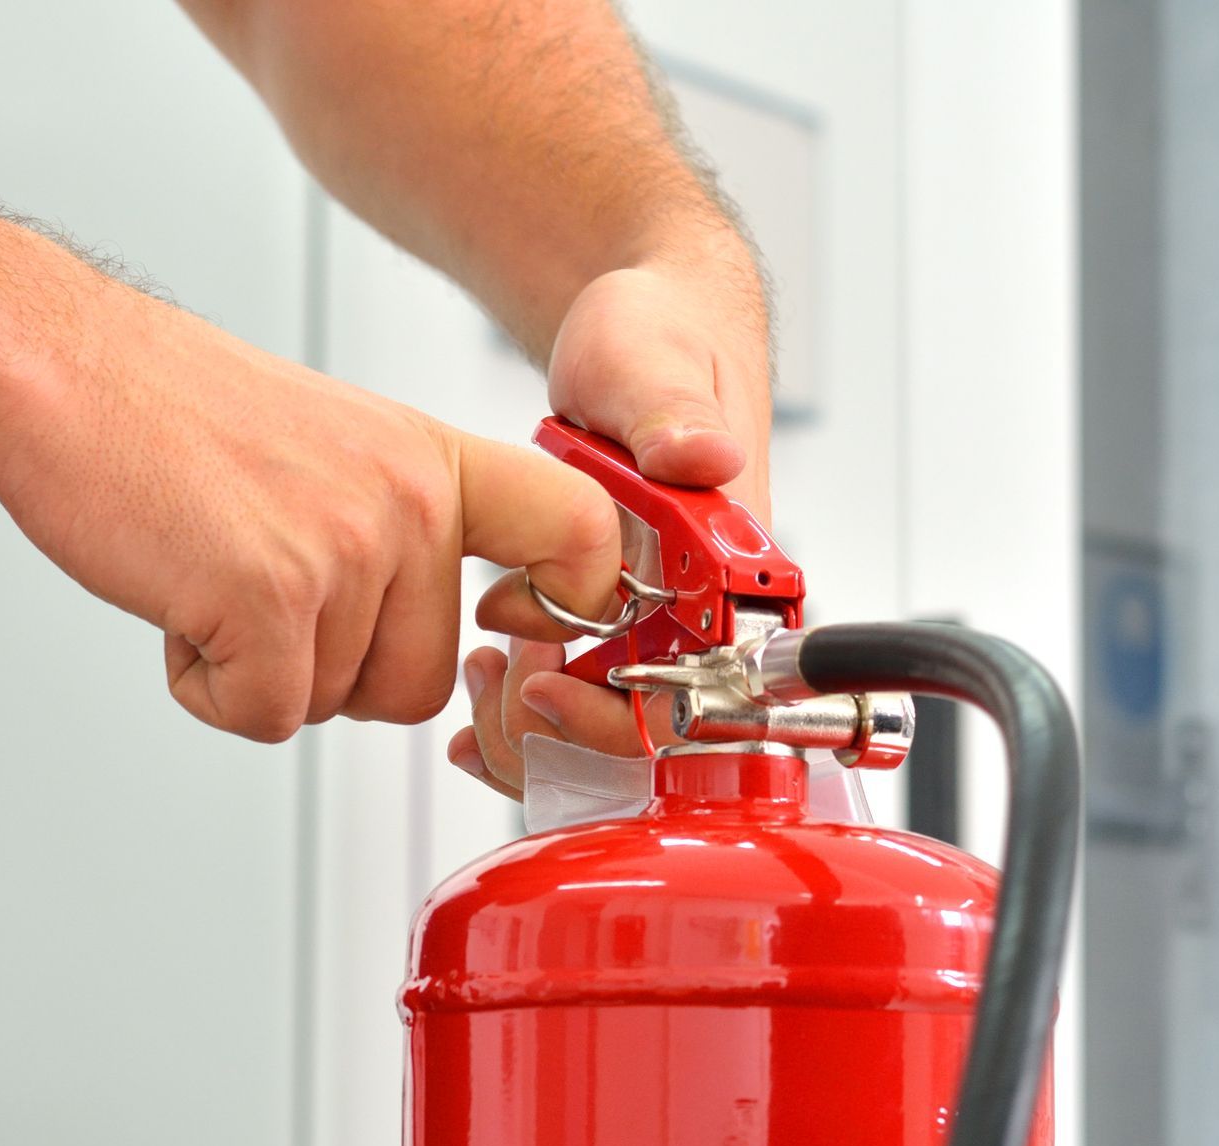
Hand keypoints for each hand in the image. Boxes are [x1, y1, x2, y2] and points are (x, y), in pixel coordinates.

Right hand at [0, 267, 621, 741]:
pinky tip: (180, 604)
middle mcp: (409, 504)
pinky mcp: (270, 598)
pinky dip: (207, 687)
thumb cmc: (175, 413)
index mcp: (435, 463)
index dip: (578, 604)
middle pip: (423, 683)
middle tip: (262, 597)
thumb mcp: (338, 446)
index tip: (524, 628)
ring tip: (211, 575)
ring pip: (336, 703)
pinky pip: (266, 715)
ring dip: (262, 672)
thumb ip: (404, 531)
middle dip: (335, 674)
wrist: (53, 364)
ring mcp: (346, 550)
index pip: (581, 536)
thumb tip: (437, 644)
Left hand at [446, 257, 771, 797]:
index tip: (549, 678)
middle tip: (497, 674)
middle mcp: (706, 609)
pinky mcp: (620, 622)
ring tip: (481, 669)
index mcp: (737, 566)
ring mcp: (662, 621)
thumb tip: (704, 456)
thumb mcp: (656, 367)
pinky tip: (483, 684)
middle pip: (647, 735)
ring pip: (606, 732)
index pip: (707, 691)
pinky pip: (582, 700)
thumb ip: (677, 415)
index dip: (622, 709)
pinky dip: (526, 707)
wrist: (642, 337)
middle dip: (560, 725)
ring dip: (533, 721)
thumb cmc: (662, 345)